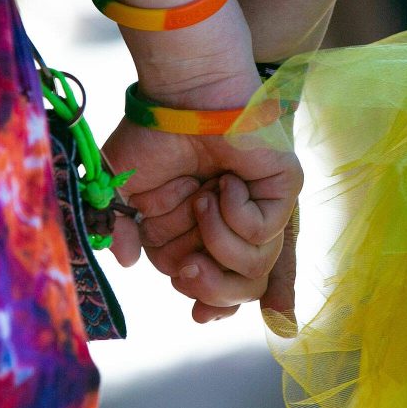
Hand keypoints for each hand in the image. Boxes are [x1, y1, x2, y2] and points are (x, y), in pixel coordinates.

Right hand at [103, 115, 301, 323]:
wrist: (182, 92)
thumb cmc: (154, 131)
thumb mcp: (124, 187)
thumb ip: (122, 228)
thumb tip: (128, 263)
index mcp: (200, 229)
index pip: (217, 287)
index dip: (208, 304)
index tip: (197, 315)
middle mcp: (235, 223)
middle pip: (240, 290)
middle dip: (208, 285)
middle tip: (188, 266)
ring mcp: (263, 207)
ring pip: (253, 270)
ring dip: (215, 240)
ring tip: (202, 200)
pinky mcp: (284, 189)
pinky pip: (263, 232)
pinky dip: (233, 213)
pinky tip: (225, 182)